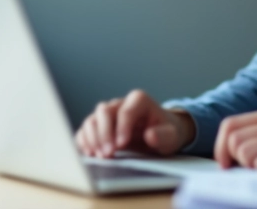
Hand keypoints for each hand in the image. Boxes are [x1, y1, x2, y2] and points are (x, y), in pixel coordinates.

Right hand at [74, 89, 194, 157]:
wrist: (161, 134)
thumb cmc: (167, 132)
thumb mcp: (172, 135)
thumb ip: (163, 135)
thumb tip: (150, 135)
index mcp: (139, 100)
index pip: (126, 111)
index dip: (122, 128)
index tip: (122, 145)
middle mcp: (120, 103)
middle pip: (104, 112)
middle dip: (104, 133)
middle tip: (108, 154)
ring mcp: (108, 114)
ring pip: (92, 120)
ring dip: (92, 139)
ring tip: (100, 156)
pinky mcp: (100, 126)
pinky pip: (85, 130)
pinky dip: (84, 141)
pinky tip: (90, 153)